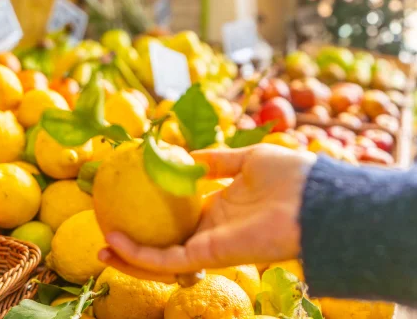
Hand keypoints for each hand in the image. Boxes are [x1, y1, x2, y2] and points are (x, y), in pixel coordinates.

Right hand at [98, 144, 316, 281]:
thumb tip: (186, 156)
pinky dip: (140, 255)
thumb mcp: (247, 159)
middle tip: (105, 231)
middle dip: (135, 245)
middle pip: (165, 244)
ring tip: (101, 247)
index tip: (126, 201)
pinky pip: (168, 260)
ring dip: (129, 258)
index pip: (179, 219)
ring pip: (161, 261)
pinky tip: (115, 241)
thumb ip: (217, 161)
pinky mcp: (211, 255)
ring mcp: (210, 246)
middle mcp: (211, 231)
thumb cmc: (290, 176)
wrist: (316, 197)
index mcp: (220, 209)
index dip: (153, 215)